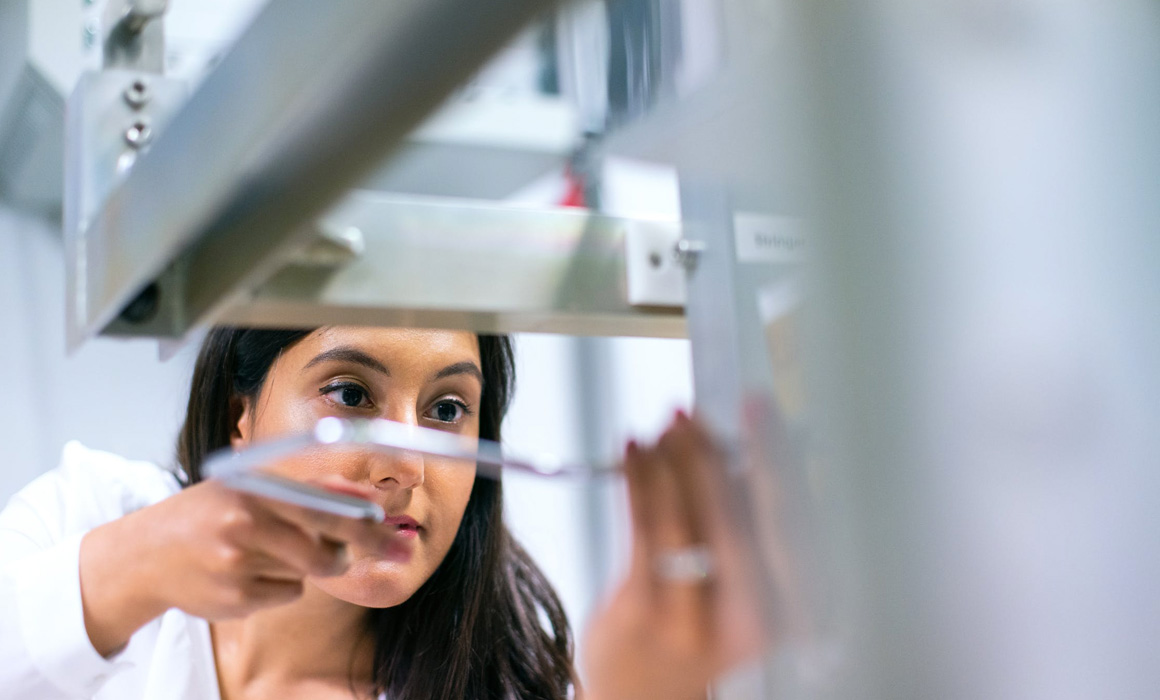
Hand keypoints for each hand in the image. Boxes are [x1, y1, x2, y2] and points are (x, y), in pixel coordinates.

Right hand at [79, 475, 394, 655]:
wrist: (144, 555)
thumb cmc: (211, 513)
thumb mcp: (250, 486)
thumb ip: (307, 488)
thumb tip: (365, 495)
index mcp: (253, 488)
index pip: (324, 506)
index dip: (366, 521)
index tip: (395, 529)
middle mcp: (245, 522)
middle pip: (325, 548)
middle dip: (364, 550)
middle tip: (396, 551)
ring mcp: (238, 564)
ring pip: (309, 571)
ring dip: (308, 563)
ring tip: (275, 549)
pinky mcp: (234, 598)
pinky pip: (288, 593)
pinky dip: (282, 584)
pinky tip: (250, 572)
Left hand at [583, 413, 766, 699]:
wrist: (644, 694)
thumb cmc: (700, 622)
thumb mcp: (745, 582)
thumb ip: (751, 521)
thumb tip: (747, 441)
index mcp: (795, 608)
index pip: (793, 519)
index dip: (777, 457)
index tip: (761, 409)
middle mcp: (754, 618)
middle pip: (742, 521)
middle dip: (719, 456)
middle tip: (701, 411)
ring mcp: (696, 621)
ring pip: (687, 523)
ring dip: (673, 461)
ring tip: (664, 424)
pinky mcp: (644, 615)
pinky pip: (642, 532)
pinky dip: (638, 481)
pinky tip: (632, 450)